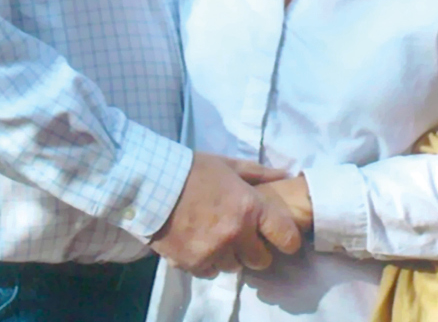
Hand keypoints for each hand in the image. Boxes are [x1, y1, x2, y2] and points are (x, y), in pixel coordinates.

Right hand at [150, 153, 302, 277]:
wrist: (150, 184)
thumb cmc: (190, 171)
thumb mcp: (227, 165)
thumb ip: (258, 173)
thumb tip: (286, 175)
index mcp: (249, 207)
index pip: (286, 237)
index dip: (287, 240)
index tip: (280, 239)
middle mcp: (236, 233)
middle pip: (261, 260)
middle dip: (254, 251)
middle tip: (241, 238)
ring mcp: (214, 250)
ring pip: (234, 267)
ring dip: (228, 256)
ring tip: (213, 238)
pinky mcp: (194, 262)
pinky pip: (210, 272)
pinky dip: (206, 262)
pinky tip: (197, 244)